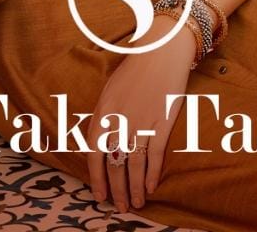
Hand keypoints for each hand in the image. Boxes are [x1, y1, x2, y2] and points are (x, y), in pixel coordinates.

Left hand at [86, 14, 195, 212]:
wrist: (162, 50)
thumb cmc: (136, 69)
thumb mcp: (112, 90)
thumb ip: (106, 116)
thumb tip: (102, 144)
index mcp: (104, 110)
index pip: (94, 151)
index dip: (96, 176)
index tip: (99, 195)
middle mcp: (120, 118)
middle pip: (115, 162)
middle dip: (116, 188)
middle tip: (119, 207)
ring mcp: (142, 120)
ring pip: (135, 163)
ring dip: (134, 187)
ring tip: (135, 203)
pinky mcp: (162, 120)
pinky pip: (155, 154)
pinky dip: (152, 173)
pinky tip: (150, 186)